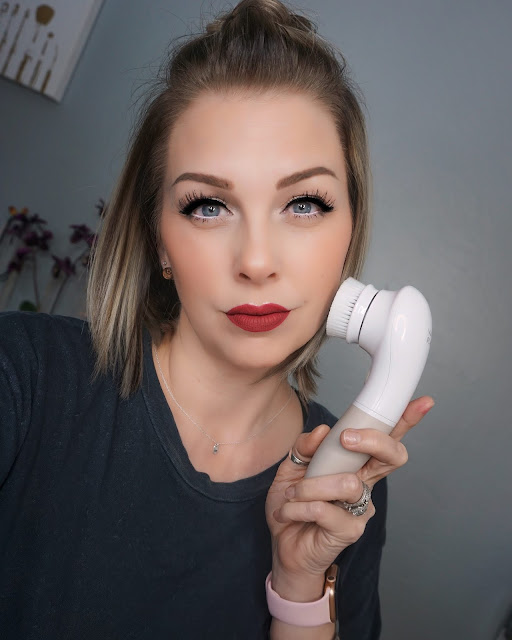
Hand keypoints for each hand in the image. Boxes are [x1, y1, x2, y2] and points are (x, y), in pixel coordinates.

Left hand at [265, 395, 433, 586]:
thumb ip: (305, 447)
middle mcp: (364, 484)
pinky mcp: (350, 530)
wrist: (282, 544)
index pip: (385, 440)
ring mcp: (361, 508)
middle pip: (392, 457)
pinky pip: (325, 509)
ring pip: (348, 483)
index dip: (405, 421)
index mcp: (355, 464)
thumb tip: (323, 431)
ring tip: (292, 494)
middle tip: (345, 437)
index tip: (423, 402)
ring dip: (311, 486)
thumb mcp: (291, 468)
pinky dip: (299, 507)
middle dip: (374, 440)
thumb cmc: (293, 503)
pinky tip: (288, 513)